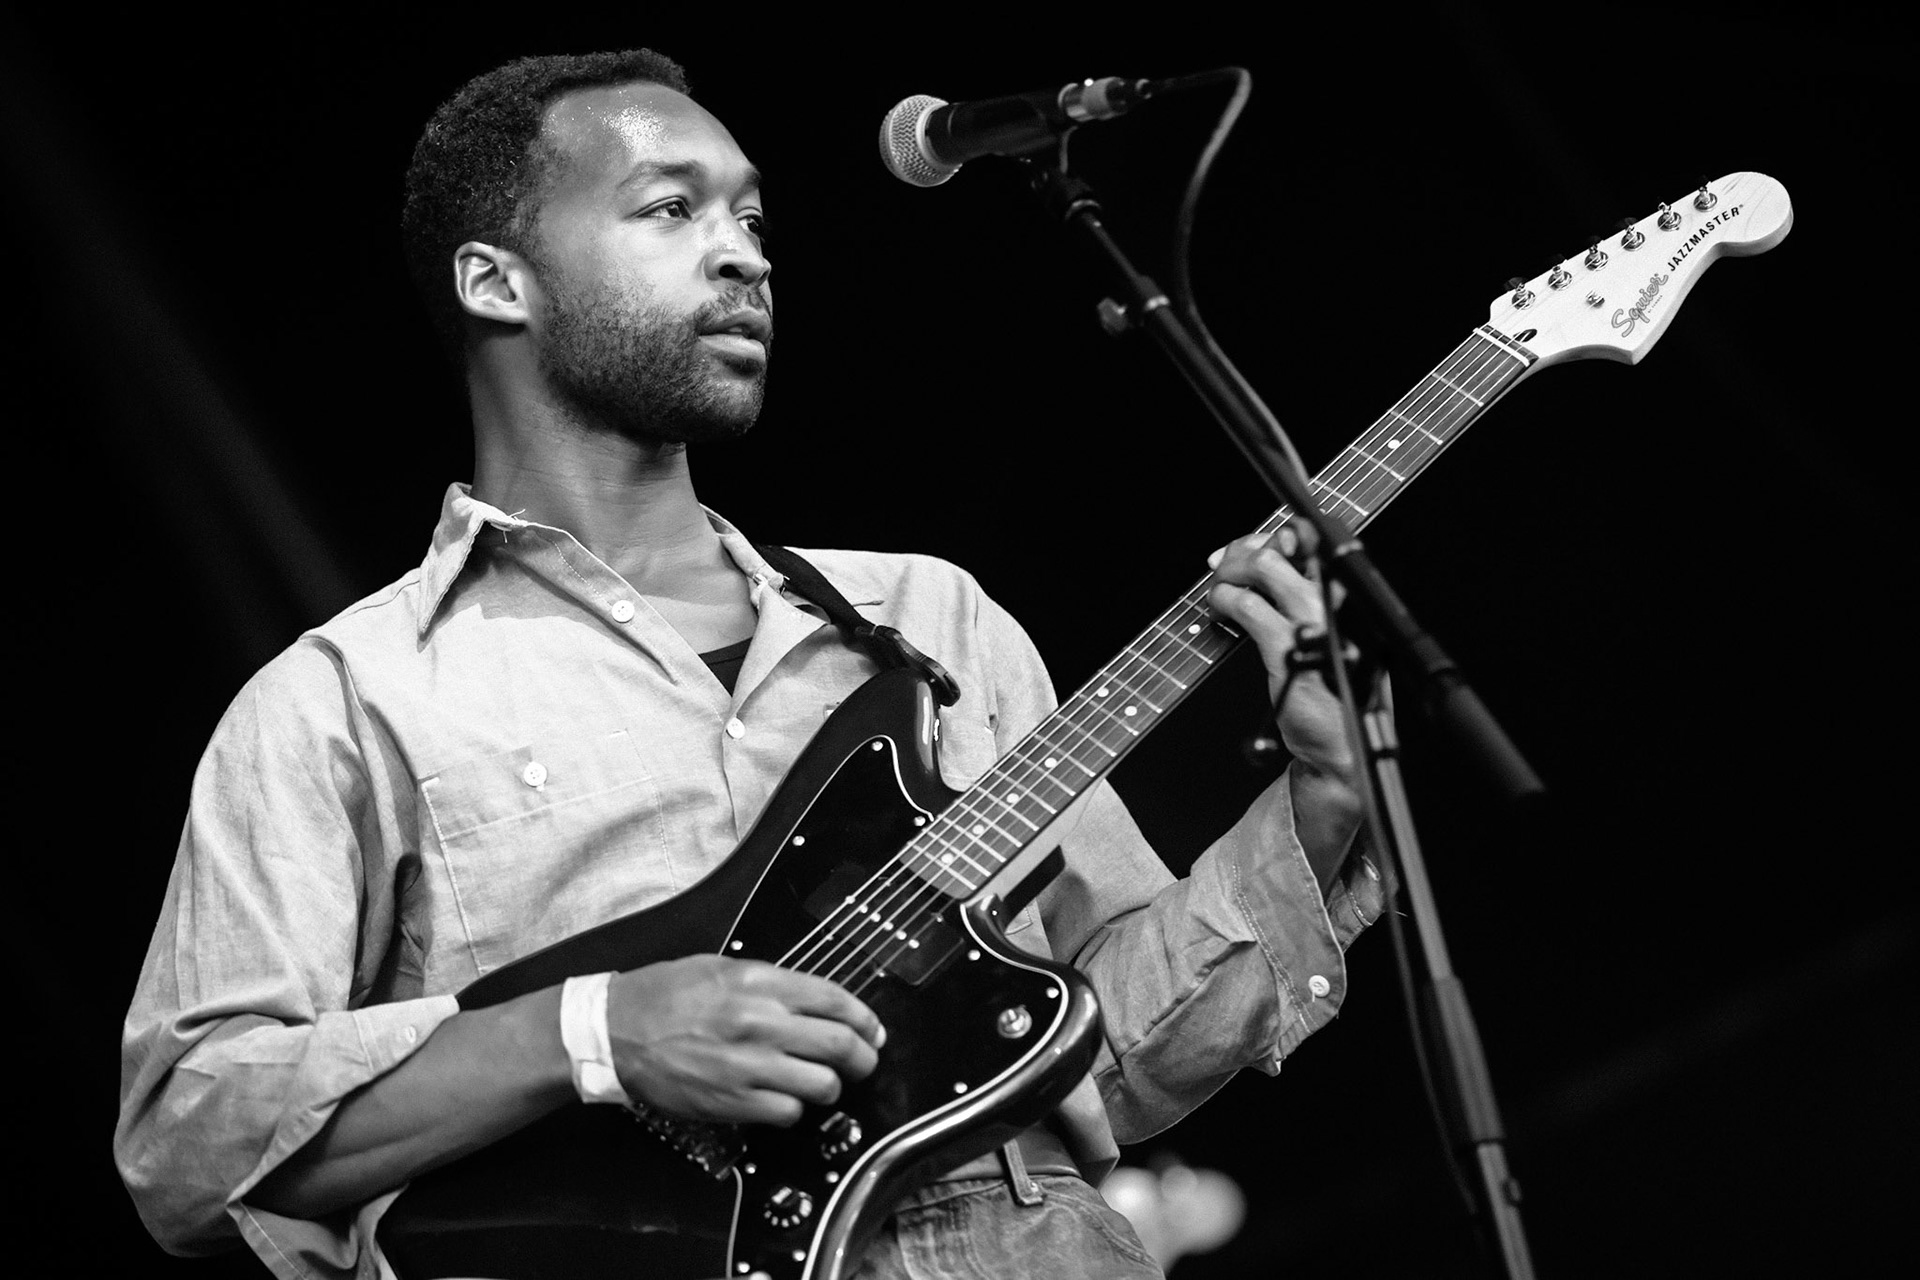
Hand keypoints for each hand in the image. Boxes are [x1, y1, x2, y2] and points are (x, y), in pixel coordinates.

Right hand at [608, 955, 883, 1126]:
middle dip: (863, 1057)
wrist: (615, 1030)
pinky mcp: (731, 1102)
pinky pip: (788, 1113)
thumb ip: (772, 982)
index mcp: (758, 982)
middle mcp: (759, 1022)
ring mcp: (746, 1065)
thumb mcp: (722, 967)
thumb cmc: (663, 995)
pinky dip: (793, 1110)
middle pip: (839, 1044)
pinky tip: (783, 1099)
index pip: (835, 1000)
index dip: (865, 1018)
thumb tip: (816, 999)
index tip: (872, 1029)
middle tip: (864, 1061)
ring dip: (830, 1087)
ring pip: (821, 1085)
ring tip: (822, 1083)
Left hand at [1205, 523, 1354, 778]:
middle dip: (1244, 549)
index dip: (1274, 535)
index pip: (1312, 542)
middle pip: (1286, 547)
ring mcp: (1316, 623)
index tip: (1248, 545)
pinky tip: (1219, 609)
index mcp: (1351, 595)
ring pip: (1266, 569)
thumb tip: (1260, 553)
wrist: (1341, 745)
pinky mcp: (1290, 649)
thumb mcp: (1324, 633)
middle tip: (1222, 565)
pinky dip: (1226, 600)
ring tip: (1218, 586)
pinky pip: (1250, 608)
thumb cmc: (1330, 688)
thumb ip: (1300, 595)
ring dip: (1231, 571)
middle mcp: (1339, 602)